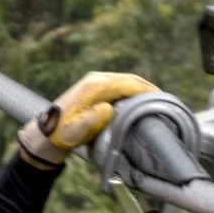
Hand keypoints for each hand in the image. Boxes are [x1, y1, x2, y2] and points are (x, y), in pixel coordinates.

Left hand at [18, 72, 158, 167]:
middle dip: (148, 87)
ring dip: (142, 88)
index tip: (161, 99)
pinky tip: (141, 101)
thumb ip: (92, 120)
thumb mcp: (76, 131)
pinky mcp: (96, 88)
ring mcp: (96, 82)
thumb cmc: (62, 134)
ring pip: (126, 80)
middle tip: (166, 100)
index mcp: (94, 87)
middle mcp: (96, 79)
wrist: (47, 132)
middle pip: (129, 78)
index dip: (145, 91)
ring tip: (158, 100)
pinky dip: (133, 90)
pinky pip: (120, 85)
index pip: (126, 84)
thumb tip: (108, 108)